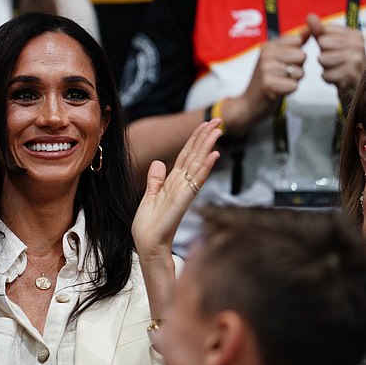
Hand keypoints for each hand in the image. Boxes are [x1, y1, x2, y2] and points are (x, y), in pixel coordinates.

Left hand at [132, 119, 221, 261]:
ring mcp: (184, 191)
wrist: (148, 244)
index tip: (204, 125)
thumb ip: (155, 180)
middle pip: (195, 156)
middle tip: (217, 120)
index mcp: (172, 182)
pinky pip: (196, 180)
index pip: (186, 156)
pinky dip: (205, 167)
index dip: (195, 140)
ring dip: (208, 146)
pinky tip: (214, 155)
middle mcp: (181, 184)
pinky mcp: (183, 200)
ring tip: (217, 130)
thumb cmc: (149, 225)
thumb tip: (157, 163)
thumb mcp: (149, 196)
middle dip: (205, 137)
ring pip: (198, 164)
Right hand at [229, 31, 306, 134]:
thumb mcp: (279, 58)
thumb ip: (296, 43)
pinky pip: (294, 85)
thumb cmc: (267, 80)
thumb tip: (312, 27)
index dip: (296, 55)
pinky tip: (277, 91)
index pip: (298, 42)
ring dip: (293, 81)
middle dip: (297, 68)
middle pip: (302, 56)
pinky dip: (289, 91)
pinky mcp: (268, 84)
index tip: (282, 63)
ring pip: (300, 72)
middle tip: (281, 76)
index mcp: (268, 45)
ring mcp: (265, 69)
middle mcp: (266, 55)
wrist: (249, 104)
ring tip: (279, 83)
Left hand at [307, 13, 365, 107]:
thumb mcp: (330, 44)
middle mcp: (359, 45)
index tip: (331, 48)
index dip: (322, 42)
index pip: (325, 31)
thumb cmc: (340, 62)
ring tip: (335, 68)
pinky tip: (337, 77)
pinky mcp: (351, 76)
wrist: (354, 86)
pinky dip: (328, 77)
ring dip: (325, 66)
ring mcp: (356, 61)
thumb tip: (310, 16)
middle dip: (323, 54)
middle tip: (333, 60)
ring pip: (323, 59)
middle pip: (323, 44)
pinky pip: (326, 74)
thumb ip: (319, 30)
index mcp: (354, 35)